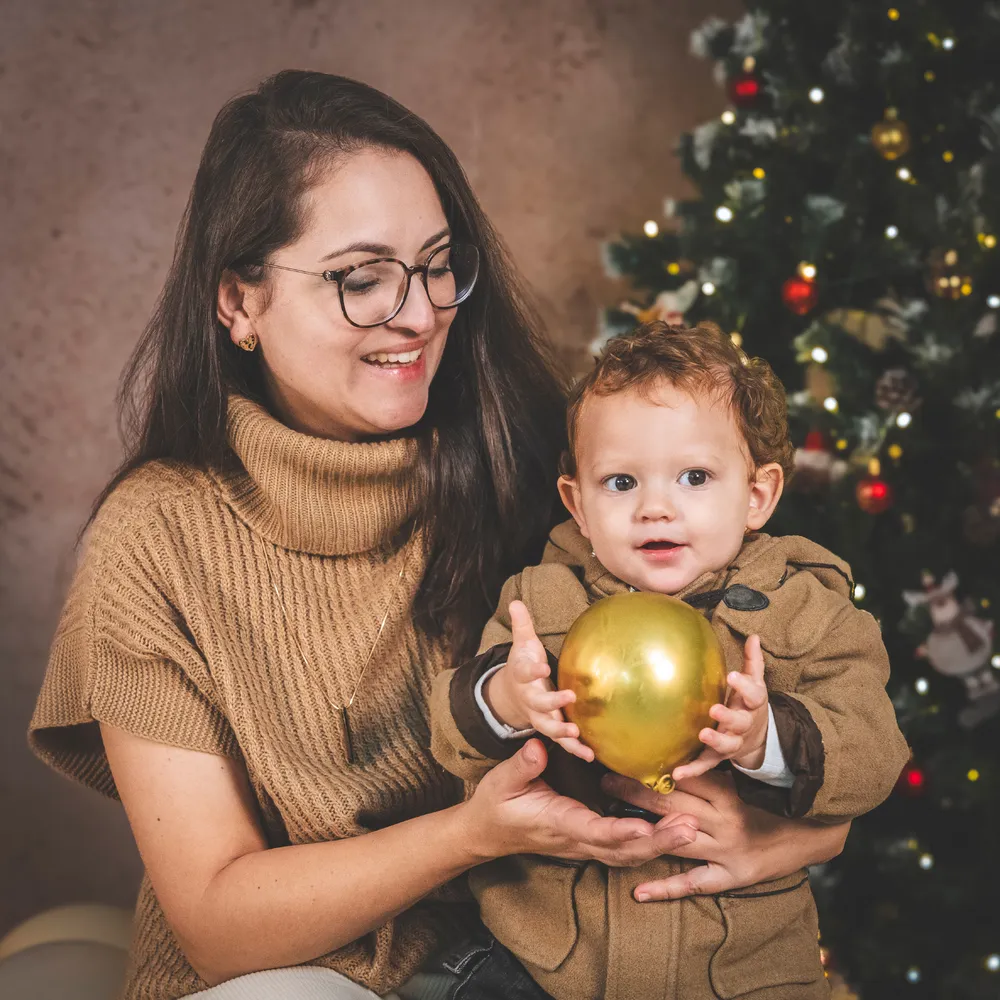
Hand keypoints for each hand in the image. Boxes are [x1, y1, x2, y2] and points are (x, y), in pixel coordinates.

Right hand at [462, 739, 698, 865]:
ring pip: (628, 853)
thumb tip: (540, 747)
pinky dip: (650, 844)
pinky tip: (672, 831)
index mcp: (559, 824)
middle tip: (690, 828)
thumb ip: (522, 767)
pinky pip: (624, 849)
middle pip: (623, 850)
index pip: (594, 832)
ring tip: (691, 828)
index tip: (643, 826)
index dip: (619, 832)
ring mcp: (584, 843)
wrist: (487, 833)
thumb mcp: (501, 782)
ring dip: (660, 844)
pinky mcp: (589, 839)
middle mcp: (577, 839)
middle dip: (658, 842)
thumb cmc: (496, 805)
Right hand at [485, 601, 593, 761]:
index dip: (533, 670)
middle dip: (552, 703)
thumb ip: (522, 625)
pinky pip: (562, 741)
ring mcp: (539, 715)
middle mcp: (529, 698)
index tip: (543, 667)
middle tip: (569, 698)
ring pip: (548, 726)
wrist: (511, 695)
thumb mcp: (521, 643)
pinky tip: (591, 755)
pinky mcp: (550, 727)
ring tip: (576, 733)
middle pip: (538, 703)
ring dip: (562, 731)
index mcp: (522, 676)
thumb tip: (515, 601)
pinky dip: (575, 749)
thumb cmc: (523, 665)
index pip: (525, 672)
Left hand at [601, 769, 849, 900]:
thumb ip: (716, 761)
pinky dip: (666, 889)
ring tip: (609, 822)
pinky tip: (639, 892)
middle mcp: (724, 818)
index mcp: (728, 789)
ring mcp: (726, 850)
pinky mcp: (731, 876)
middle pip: (672, 803)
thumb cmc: (774, 799)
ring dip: (642, 830)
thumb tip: (680, 739)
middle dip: (635, 791)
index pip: (684, 774)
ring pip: (676, 838)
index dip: (653, 765)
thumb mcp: (747, 776)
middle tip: (605, 778)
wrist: (814, 833)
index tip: (624, 753)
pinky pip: (694, 883)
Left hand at [671, 634, 768, 780]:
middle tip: (715, 709)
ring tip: (702, 734)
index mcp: (752, 704)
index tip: (732, 676)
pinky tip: (676, 774)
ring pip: (726, 744)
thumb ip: (752, 662)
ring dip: (715, 740)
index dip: (744, 686)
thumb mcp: (754, 684)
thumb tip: (753, 636)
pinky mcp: (718, 756)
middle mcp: (744, 724)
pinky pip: (705, 764)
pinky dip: (692, 770)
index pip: (753, 694)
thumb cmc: (748, 704)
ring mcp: (732, 742)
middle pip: (739, 722)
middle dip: (728, 716)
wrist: (758, 739)